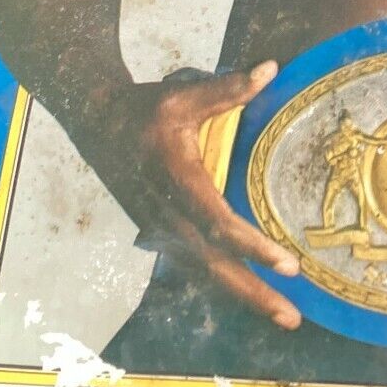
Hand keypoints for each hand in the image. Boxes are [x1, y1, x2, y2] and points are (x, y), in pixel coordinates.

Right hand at [78, 63, 301, 329]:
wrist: (95, 124)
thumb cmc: (143, 109)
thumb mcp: (183, 94)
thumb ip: (227, 90)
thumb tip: (271, 69)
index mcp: (176, 180)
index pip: (218, 223)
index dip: (252, 247)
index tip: (288, 264)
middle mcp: (167, 214)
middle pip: (214, 265)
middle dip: (254, 293)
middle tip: (291, 317)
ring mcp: (160, 229)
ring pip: (204, 273)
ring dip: (243, 296)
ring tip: (283, 315)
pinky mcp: (159, 234)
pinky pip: (195, 267)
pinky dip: (223, 286)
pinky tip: (251, 299)